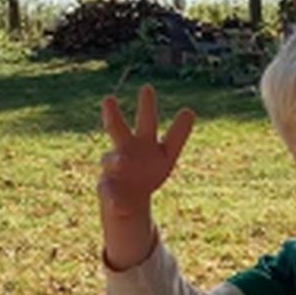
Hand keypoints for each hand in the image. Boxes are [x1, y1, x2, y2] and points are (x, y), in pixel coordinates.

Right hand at [99, 85, 195, 217]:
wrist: (130, 196)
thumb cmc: (151, 167)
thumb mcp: (168, 154)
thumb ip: (178, 133)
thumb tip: (189, 111)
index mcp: (146, 140)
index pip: (150, 124)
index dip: (151, 110)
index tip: (152, 91)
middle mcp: (127, 149)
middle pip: (119, 130)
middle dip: (114, 116)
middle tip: (108, 99)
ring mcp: (114, 168)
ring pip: (110, 160)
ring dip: (115, 161)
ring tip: (122, 163)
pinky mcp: (106, 188)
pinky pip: (108, 192)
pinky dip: (113, 198)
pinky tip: (117, 203)